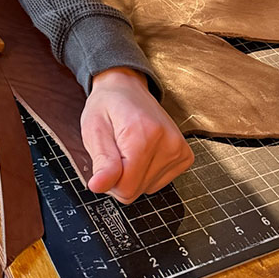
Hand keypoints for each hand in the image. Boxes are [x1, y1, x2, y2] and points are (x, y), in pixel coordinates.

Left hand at [81, 67, 193, 203]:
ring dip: (133, 174)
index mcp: (143, 135)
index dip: (110, 179)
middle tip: (116, 149)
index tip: (106, 159)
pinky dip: (147, 172)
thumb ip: (101, 161)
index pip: (126, 188)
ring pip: (148, 188)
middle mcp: (168, 143)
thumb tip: (97, 187)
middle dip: (121, 176)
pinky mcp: (185, 156)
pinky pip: (159, 182)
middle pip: (137, 190)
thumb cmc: (107, 106)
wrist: (126, 87)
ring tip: (129, 147)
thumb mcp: (93, 130)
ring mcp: (180, 150)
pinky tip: (143, 151)